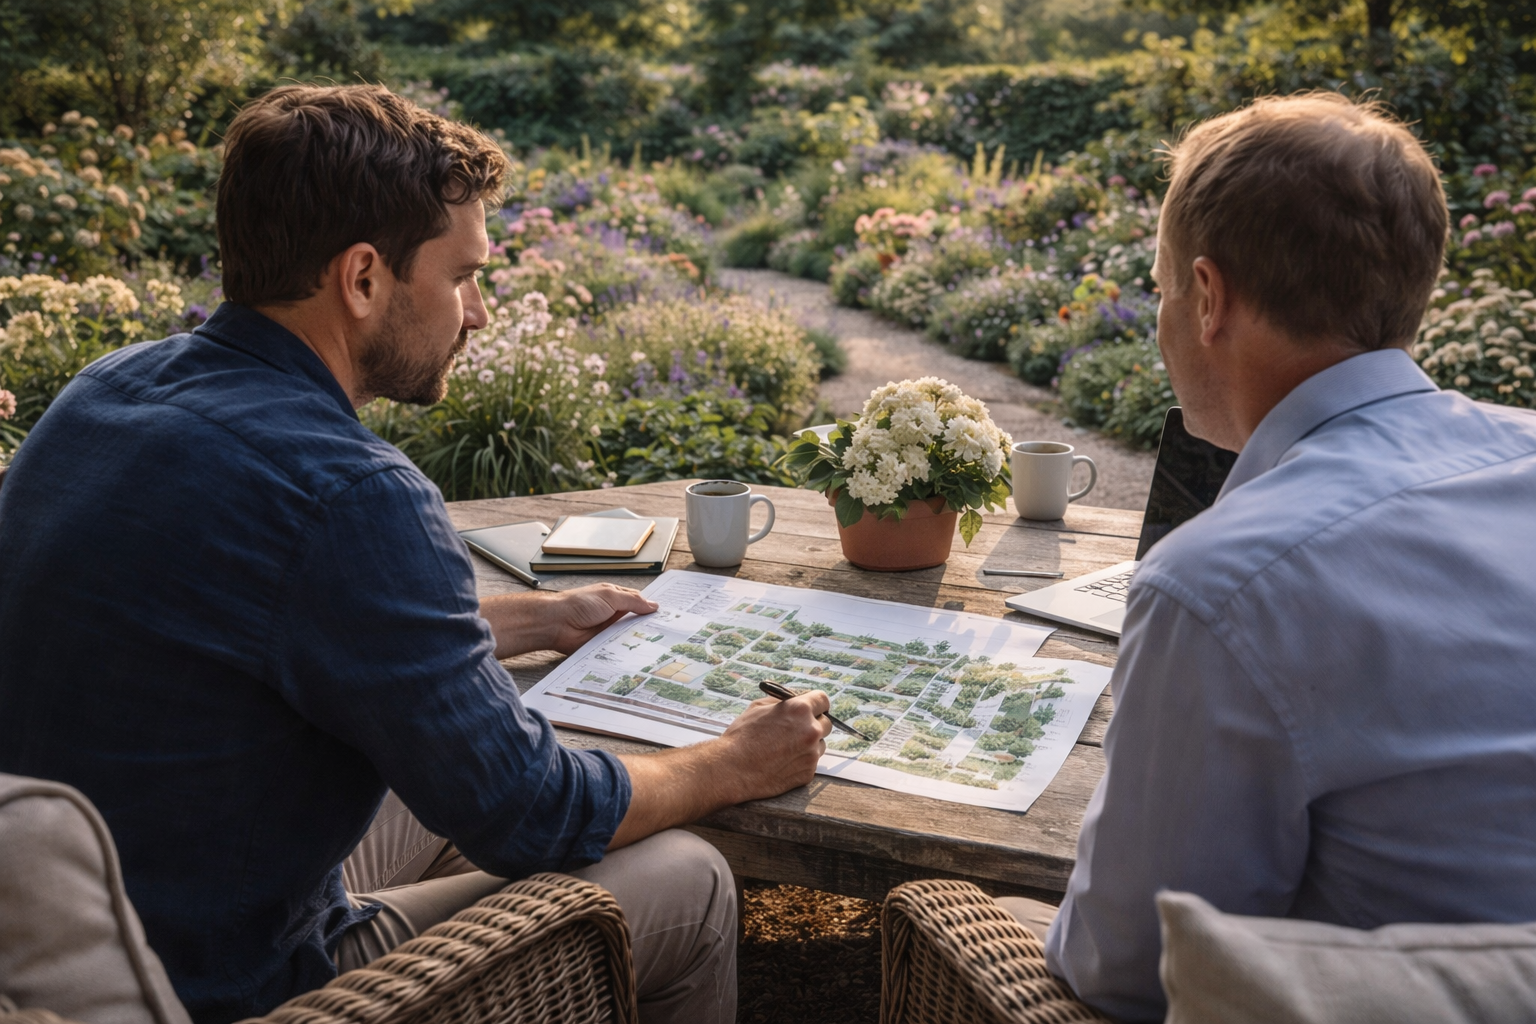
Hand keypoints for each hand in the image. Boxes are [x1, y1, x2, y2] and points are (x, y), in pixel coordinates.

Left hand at [544, 583, 657, 653]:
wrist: (557, 624)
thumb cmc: (578, 604)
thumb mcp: (610, 596)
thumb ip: (633, 601)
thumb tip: (653, 606)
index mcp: (615, 597)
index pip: (639, 602)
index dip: (651, 608)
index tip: (668, 615)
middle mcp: (613, 613)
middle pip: (635, 621)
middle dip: (648, 626)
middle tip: (668, 634)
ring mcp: (608, 630)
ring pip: (628, 636)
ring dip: (637, 639)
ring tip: (657, 646)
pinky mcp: (602, 645)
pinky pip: (618, 648)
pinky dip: (625, 651)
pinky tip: (637, 655)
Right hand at [717, 690, 833, 801]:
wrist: (732, 769)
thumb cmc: (742, 736)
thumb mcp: (758, 707)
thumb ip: (782, 702)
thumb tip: (794, 699)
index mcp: (800, 710)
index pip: (823, 700)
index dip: (817, 704)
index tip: (812, 708)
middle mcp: (811, 730)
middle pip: (826, 723)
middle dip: (814, 723)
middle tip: (797, 729)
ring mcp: (811, 753)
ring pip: (820, 744)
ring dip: (809, 744)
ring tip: (785, 748)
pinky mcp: (808, 773)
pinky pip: (811, 762)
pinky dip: (801, 761)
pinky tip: (782, 761)